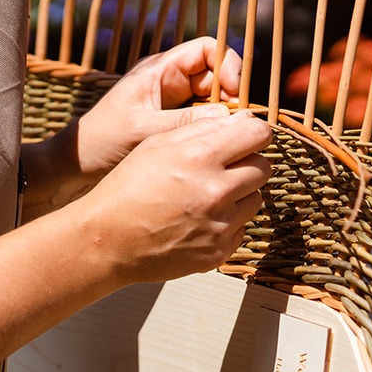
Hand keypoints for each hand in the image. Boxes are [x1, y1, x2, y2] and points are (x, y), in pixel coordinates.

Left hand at [73, 37, 244, 178]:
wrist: (73, 167)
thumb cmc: (100, 142)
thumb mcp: (143, 131)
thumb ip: (185, 122)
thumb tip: (230, 117)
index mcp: (160, 70)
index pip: (208, 49)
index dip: (228, 65)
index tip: (234, 94)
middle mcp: (169, 81)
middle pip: (216, 76)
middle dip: (230, 96)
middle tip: (236, 124)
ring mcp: (172, 103)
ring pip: (213, 101)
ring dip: (224, 116)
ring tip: (227, 138)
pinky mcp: (172, 125)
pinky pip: (202, 121)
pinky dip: (213, 131)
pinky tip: (214, 148)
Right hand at [74, 109, 272, 283]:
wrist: (107, 240)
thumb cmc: (129, 186)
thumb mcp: (158, 144)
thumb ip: (203, 128)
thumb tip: (247, 119)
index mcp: (201, 157)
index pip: (258, 134)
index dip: (253, 133)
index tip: (245, 138)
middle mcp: (216, 191)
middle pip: (263, 168)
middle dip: (247, 164)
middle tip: (221, 169)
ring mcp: (220, 225)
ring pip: (255, 199)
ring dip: (239, 195)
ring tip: (205, 196)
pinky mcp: (219, 252)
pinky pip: (242, 228)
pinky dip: (227, 223)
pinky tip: (198, 221)